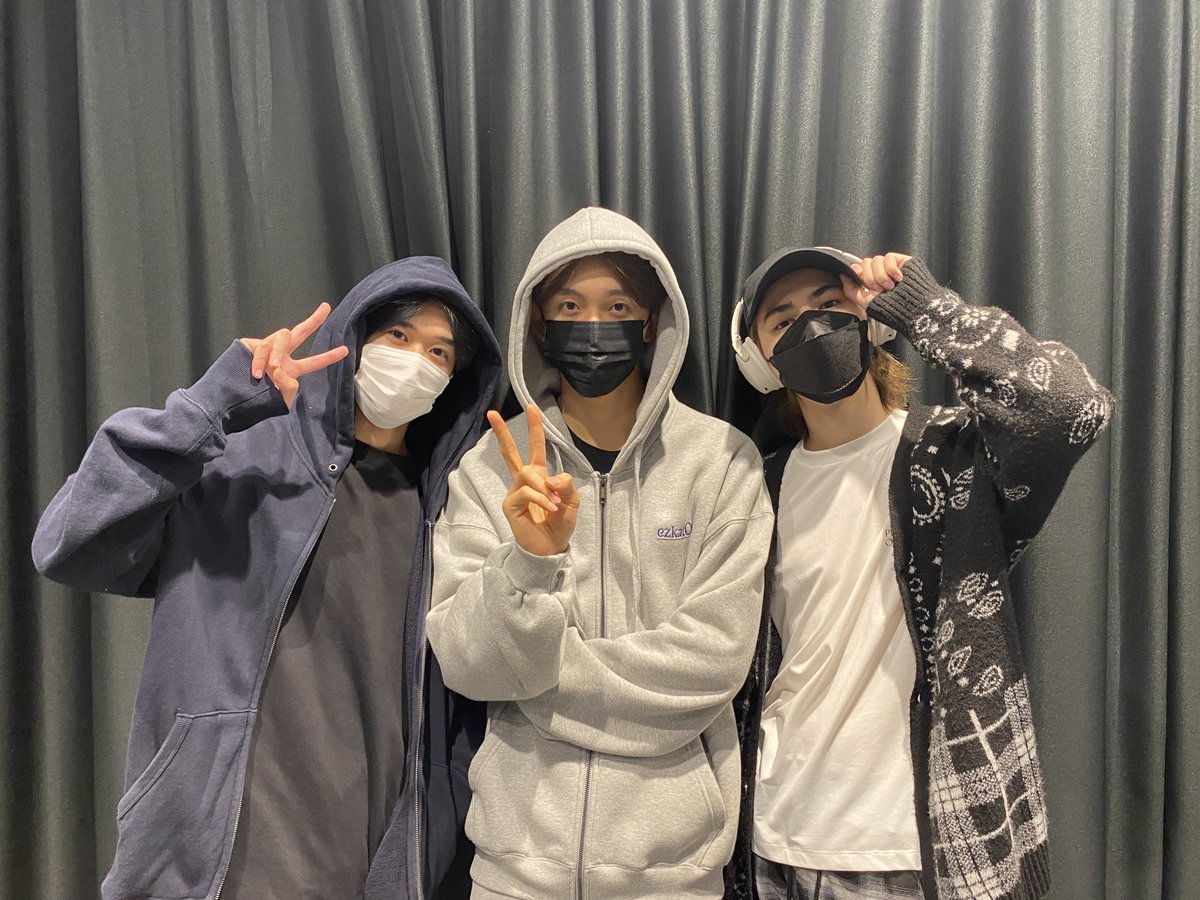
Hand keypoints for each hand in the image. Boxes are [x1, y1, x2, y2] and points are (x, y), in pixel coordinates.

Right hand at [240, 303, 348, 407]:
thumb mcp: (279, 400)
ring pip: (282, 337)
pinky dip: (261, 362)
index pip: (313, 362)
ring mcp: (266, 348)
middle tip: (326, 307)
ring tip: (273, 370)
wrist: (232, 400)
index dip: (329, 357)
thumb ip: (288, 387)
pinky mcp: (249, 345)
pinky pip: (261, 348)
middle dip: (313, 320)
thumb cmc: (256, 402)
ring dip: (280, 353)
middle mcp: (280, 355)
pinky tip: (257, 374)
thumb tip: (282, 370)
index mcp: (290, 369)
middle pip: (299, 333)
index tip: (345, 350)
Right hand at [489, 404, 579, 556]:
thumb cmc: (560, 524)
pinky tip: (550, 509)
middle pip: (510, 452)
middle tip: (492, 413)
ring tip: (555, 504)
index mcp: (539, 476)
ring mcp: (515, 492)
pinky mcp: (510, 505)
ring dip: (544, 487)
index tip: (532, 408)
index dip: (535, 428)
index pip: (535, 448)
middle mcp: (524, 481)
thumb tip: (551, 478)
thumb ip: (566, 484)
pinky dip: (541, 498)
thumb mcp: (572, 501)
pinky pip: (525, 492)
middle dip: (501, 432)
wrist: (552, 548)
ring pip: (526, 473)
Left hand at [839, 252, 912, 310]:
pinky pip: (889, 257)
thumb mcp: (865, 302)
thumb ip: (850, 289)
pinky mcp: (903, 261)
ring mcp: (892, 266)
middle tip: (880, 289)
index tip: (861, 281)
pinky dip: (892, 269)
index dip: (858, 273)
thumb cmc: (892, 308)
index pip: (859, 268)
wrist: (912, 309)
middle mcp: (881, 273)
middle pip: (866, 263)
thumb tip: (843, 275)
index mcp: (872, 282)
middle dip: (870, 279)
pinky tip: (898, 279)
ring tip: (890, 287)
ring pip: (876, 260)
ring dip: (881, 276)